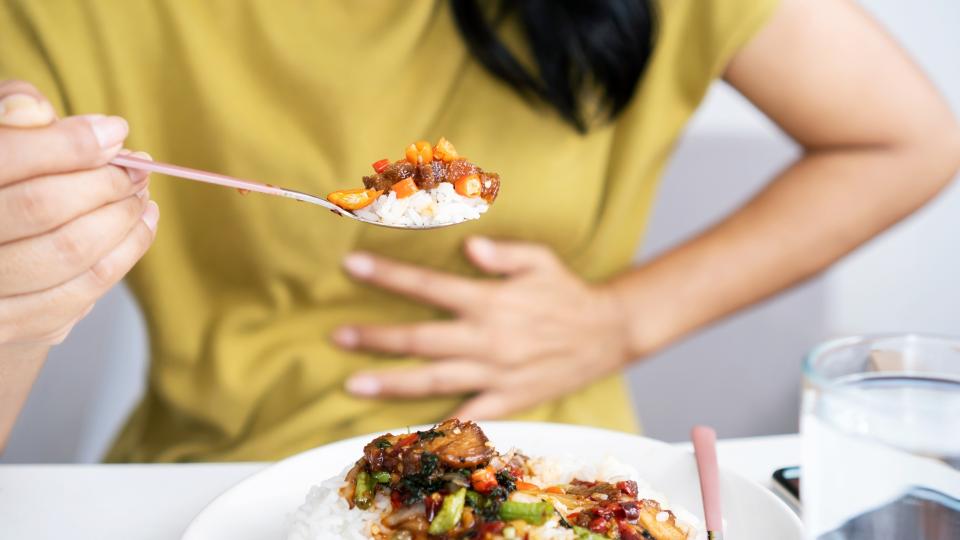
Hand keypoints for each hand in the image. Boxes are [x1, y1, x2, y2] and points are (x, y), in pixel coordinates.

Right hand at [0, 80, 158, 352]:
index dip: (69, 143)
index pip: (7, 158)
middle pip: (43, 207)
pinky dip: (123, 256)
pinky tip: (140, 228)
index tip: (116, 132)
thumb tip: (39, 111)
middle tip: (136, 168)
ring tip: (141, 196)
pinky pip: (79, 296)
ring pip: (71, 253)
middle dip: (104, 182)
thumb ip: (7, 119)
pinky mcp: (7, 328)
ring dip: (123, 220)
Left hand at [333, 237, 632, 419]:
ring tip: (352, 384)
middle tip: (336, 337)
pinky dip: (438, 425)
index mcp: (490, 301)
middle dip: (375, 338)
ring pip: (434, 381)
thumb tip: (467, 245)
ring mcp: (496, 374)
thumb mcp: (540, 260)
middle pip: (420, 340)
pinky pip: (468, 415)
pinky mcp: (508, 400)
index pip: (429, 286)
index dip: (388, 275)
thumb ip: (503, 253)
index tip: (352, 266)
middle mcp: (487, 339)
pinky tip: (407, 428)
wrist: (608, 334)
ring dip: (391, 383)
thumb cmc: (567, 292)